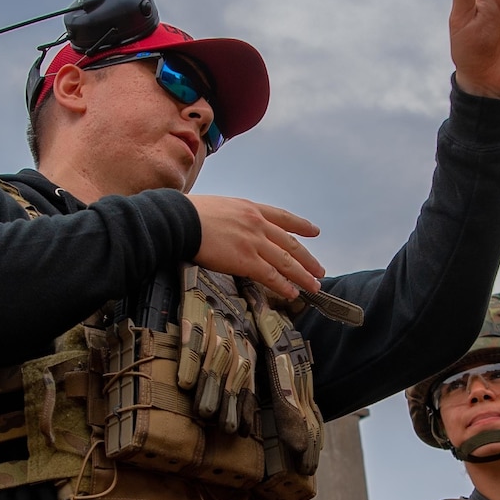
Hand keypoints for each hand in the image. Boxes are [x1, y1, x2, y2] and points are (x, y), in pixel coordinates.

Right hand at [189, 196, 324, 299]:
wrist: (180, 220)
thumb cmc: (189, 213)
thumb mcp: (218, 206)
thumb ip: (232, 218)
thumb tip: (231, 228)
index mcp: (250, 208)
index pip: (283, 217)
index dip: (301, 226)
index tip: (314, 231)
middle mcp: (257, 223)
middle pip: (290, 243)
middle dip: (307, 259)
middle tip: (319, 270)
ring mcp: (253, 242)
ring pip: (286, 261)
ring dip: (302, 276)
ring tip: (314, 286)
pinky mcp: (245, 259)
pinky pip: (270, 275)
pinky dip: (283, 285)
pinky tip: (292, 293)